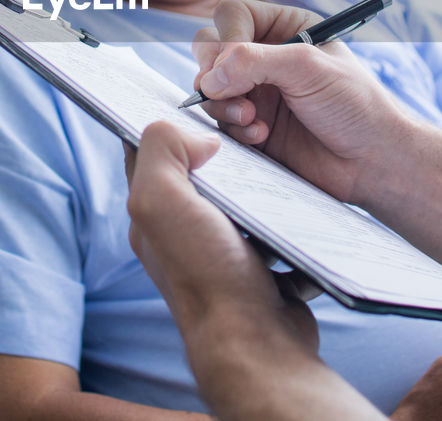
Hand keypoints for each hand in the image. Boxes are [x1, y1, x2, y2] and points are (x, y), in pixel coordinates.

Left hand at [127, 122, 387, 420]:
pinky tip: (293, 205)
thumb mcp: (163, 202)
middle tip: (247, 129)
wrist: (259, 342)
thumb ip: (162, 152)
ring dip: (257, 180)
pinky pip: (272, 226)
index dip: (164, 121)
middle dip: (221, 148)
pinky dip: (283, 216)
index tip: (192, 99)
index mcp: (152, 213)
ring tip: (273, 164)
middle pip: (199, 169)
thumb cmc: (208, 274)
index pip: (148, 151)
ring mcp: (221, 250)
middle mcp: (181, 232)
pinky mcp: (259, 266)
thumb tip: (196, 135)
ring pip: (239, 195)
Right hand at [192, 0, 422, 205]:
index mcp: (287, 28)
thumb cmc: (354, 105)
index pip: (233, 16)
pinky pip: (220, 120)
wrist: (372, 161)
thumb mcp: (308, 68)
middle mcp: (267, 56)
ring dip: (224, 104)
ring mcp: (257, 91)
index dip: (228, 38)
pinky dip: (234, 128)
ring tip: (253, 120)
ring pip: (209, 87)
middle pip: (211, 48)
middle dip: (214, 73)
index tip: (235, 65)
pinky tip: (262, 137)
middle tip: (231, 93)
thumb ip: (254, 62)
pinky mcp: (251, 125)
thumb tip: (209, 77)